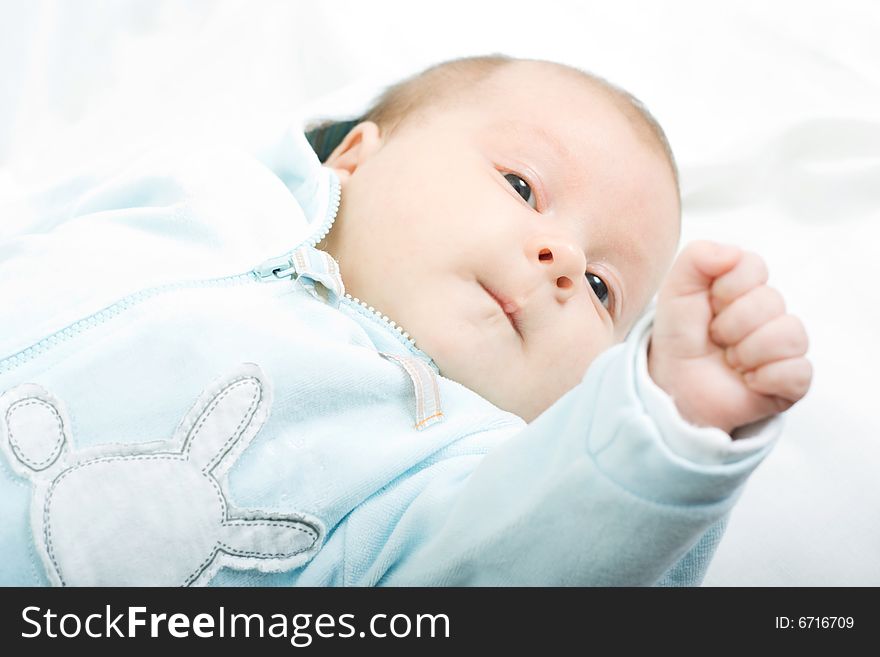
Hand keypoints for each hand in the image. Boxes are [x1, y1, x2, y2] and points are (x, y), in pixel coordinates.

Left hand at [648, 241, 811, 434]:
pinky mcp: (791, 381)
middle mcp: (770, 313)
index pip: (754, 266)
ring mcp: (783, 347)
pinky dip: (765, 378)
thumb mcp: (676, 292)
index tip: (709, 306)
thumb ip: (696, 259)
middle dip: (730, 324)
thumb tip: (732, 253)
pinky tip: (747, 381)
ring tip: (730, 362)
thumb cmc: (678, 338)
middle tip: (715, 339)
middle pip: (770, 300)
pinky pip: (798, 371)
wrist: (673, 386)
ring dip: (747, 351)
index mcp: (745, 287)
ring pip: (789, 334)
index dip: (726, 287)